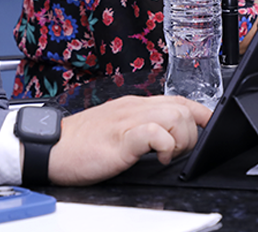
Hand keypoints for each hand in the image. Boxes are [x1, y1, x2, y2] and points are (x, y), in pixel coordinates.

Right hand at [47, 95, 211, 185]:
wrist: (48, 147)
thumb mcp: (116, 129)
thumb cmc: (79, 143)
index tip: (209, 126)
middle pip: (182, 107)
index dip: (200, 113)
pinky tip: (157, 157)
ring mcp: (126, 121)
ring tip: (167, 154)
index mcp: (133, 105)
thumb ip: (140, 128)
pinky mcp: (120, 138)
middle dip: (190, 132)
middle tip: (175, 151)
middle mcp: (133, 108)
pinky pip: (154, 132)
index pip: (178, 100)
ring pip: (174, 115)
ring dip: (180, 138)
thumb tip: (165, 138)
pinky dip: (164, 145)